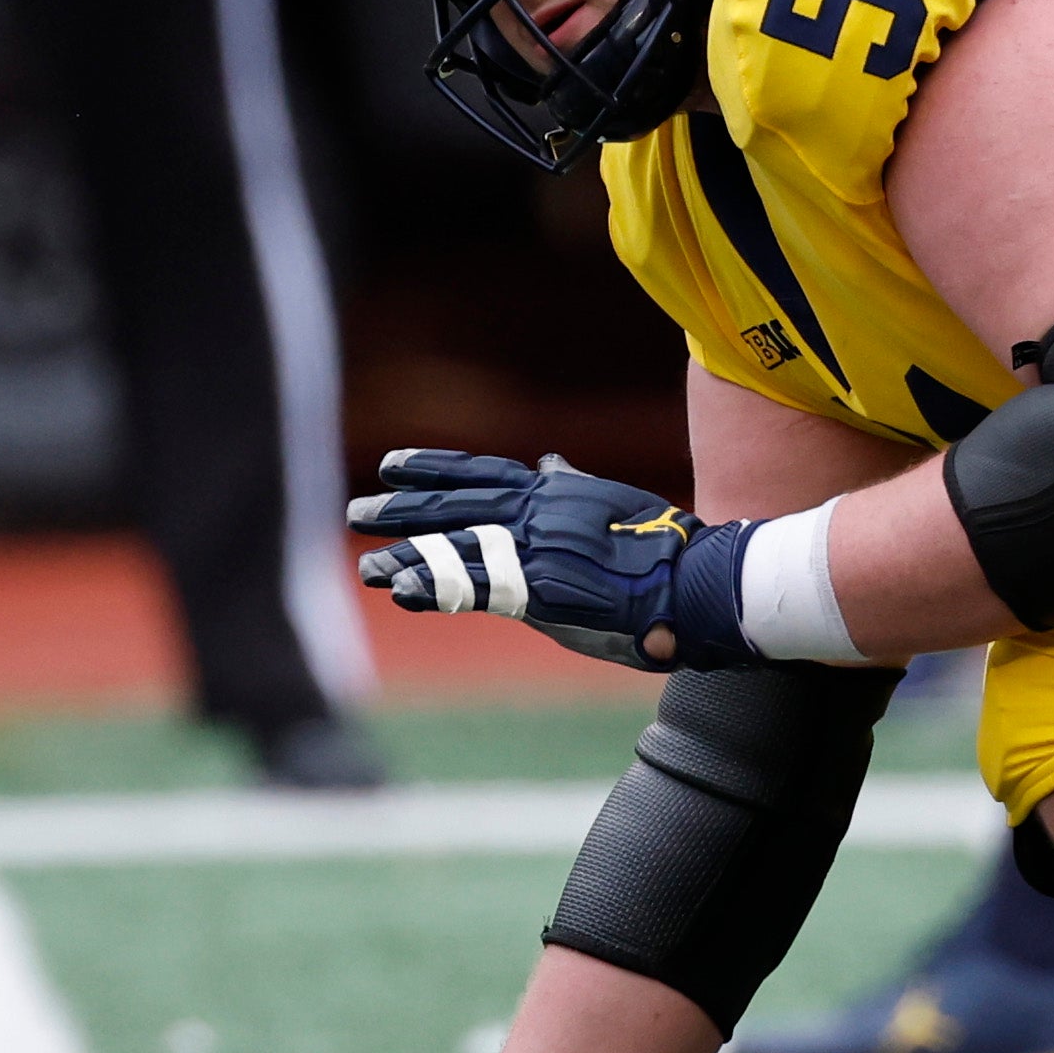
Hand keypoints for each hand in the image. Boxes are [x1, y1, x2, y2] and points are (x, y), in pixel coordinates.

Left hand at [349, 449, 759, 670]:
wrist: (694, 581)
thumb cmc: (662, 547)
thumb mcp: (610, 500)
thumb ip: (571, 485)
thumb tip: (549, 461)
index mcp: (551, 490)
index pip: (479, 471)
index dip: (432, 467)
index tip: (392, 466)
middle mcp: (536, 510)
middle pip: (453, 504)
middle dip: (403, 510)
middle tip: (359, 513)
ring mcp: (535, 548)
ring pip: (455, 547)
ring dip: (407, 557)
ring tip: (369, 568)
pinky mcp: (539, 587)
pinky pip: (474, 587)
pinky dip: (435, 587)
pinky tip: (403, 591)